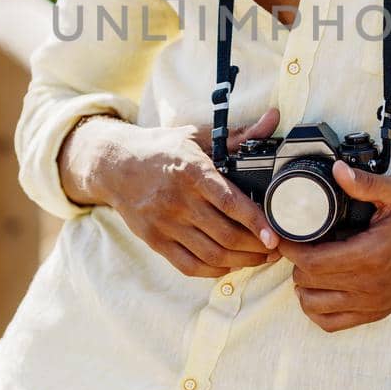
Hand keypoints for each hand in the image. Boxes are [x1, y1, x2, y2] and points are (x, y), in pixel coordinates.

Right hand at [87, 107, 284, 278]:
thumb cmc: (162, 148)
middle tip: (276, 250)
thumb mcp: (197, 136)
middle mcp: (178, 200)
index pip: (229, 202)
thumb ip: (238, 135)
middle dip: (256, 248)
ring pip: (211, 254)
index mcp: (192, 171)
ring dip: (242, 262)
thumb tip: (273, 118)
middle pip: (225, 235)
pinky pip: (189, 266)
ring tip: (260, 258)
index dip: (255, 222)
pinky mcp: (155, 241)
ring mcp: (165, 224)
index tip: (275, 237)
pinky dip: (215, 271)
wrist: (114, 163)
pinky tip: (231, 265)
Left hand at [275, 159, 390, 331]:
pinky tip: (319, 291)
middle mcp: (368, 285)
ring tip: (308, 266)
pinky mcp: (376, 312)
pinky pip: (332, 324)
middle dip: (296, 263)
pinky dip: (317, 311)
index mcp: (369, 255)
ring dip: (304, 287)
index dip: (291, 249)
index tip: (287, 235)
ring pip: (314, 307)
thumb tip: (336, 169)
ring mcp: (371, 303)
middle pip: (308, 283)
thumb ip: (364, 183)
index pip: (312, 261)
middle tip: (298, 245)